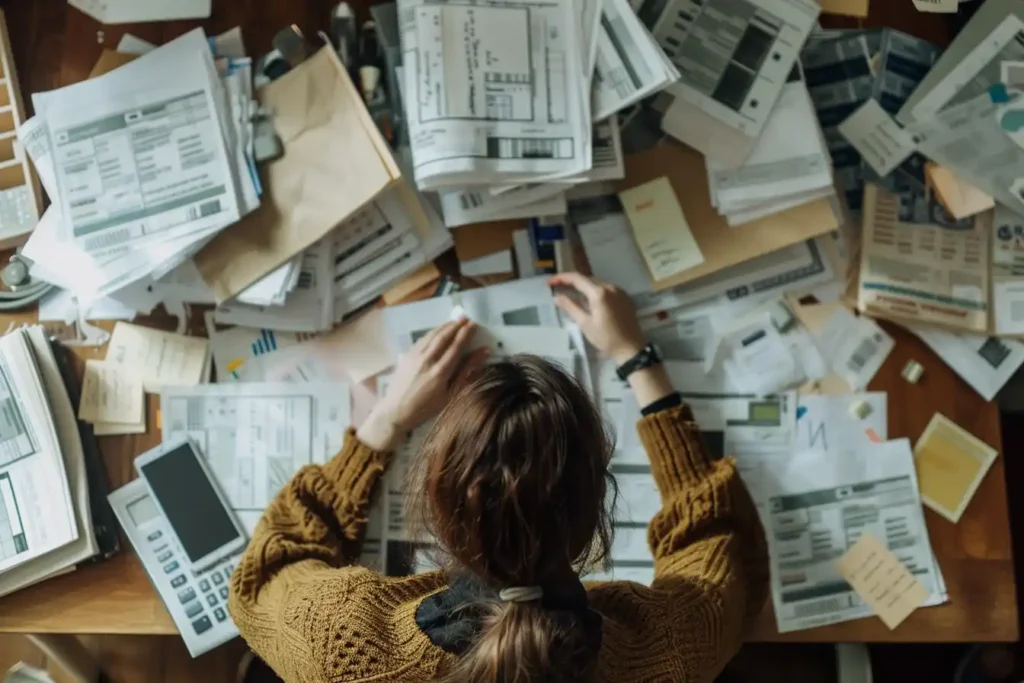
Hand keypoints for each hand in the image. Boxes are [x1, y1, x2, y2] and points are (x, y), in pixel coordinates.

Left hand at [358, 319, 487, 450]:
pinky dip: (432, 332)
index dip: (466, 333)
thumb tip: (483, 353)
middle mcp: (427, 360)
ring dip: (444, 326)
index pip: (456, 346)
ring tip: (454, 321)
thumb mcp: (450, 394)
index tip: (474, 324)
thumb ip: (466, 372)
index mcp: (440, 372)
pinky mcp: (406, 356)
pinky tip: (437, 330)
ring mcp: (415, 356)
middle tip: (466, 318)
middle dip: (456, 326)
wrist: (395, 411)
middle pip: (444, 337)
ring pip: (432, 335)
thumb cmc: (426, 408)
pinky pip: (422, 339)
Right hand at [549, 272, 644, 364]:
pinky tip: (588, 301)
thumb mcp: (585, 323)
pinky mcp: (625, 297)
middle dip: (571, 282)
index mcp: (599, 292)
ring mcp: (619, 291)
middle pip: (587, 279)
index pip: (577, 278)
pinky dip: (594, 292)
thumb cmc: (606, 338)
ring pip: (597, 284)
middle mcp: (610, 287)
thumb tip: (556, 296)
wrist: (631, 348)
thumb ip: (570, 307)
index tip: (549, 282)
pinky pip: (606, 290)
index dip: (561, 278)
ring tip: (570, 294)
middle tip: (557, 288)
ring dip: (583, 287)